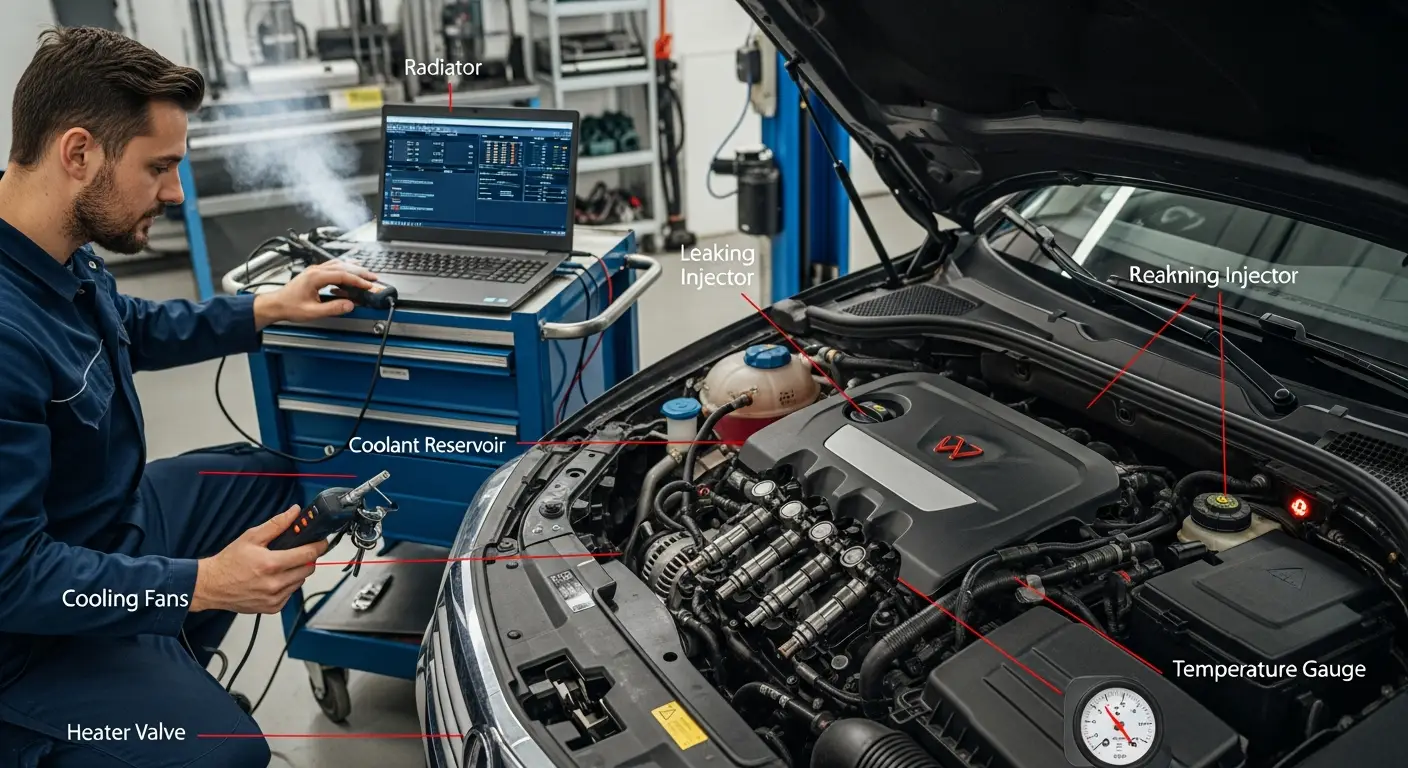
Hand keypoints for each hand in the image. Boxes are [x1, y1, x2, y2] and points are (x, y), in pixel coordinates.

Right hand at [191, 505, 329, 613]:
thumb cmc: (229, 562)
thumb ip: (276, 524)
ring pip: (300, 581)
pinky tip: (274, 579)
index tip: (322, 542)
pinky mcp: (272, 608)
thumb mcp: (251, 537)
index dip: (318, 546)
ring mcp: (274, 598)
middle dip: (306, 558)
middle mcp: (274, 584)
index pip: (308, 554)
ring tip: (281, 565)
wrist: (211, 586)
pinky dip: (287, 585)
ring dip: (297, 572)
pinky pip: (290, 594)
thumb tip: (294, 512)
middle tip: (297, 552)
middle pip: (308, 569)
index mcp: (271, 564)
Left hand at [253, 261, 379, 328]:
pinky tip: (349, 274)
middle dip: (359, 272)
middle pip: (343, 267)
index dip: (357, 280)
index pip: (342, 275)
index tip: (368, 285)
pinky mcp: (313, 274)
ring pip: (338, 265)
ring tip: (365, 275)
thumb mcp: (313, 311)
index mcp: (315, 277)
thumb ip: (333, 308)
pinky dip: (344, 270)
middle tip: (373, 278)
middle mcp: (315, 270)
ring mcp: (314, 271)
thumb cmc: (289, 307)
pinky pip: (332, 268)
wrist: (276, 305)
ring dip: (353, 269)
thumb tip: (349, 305)